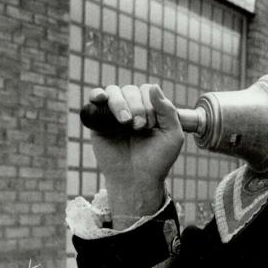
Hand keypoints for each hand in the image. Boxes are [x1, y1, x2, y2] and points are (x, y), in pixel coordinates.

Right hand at [87, 84, 183, 215]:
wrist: (137, 180)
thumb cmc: (157, 160)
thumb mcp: (172, 135)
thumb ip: (168, 110)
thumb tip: (153, 87)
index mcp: (150, 110)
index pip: (148, 91)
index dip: (150, 104)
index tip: (151, 126)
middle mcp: (132, 109)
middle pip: (131, 90)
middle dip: (137, 106)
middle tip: (139, 127)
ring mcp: (114, 114)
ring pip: (114, 92)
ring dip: (120, 103)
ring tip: (125, 121)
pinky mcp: (99, 122)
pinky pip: (95, 99)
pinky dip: (98, 94)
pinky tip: (102, 98)